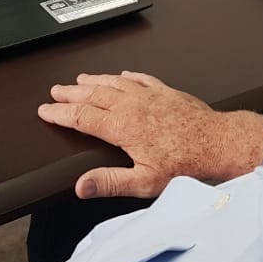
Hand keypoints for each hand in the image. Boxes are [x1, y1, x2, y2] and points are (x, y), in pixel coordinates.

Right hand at [38, 71, 262, 198]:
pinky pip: (140, 78)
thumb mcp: (144, 182)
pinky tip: (122, 75)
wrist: (217, 142)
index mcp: (122, 126)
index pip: (81, 117)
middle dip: (71, 93)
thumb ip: (110, 183)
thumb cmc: (185, 163)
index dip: (60, 113)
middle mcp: (133, 106)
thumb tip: (81, 186)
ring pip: (114, 82)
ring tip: (80, 79)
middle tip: (55, 92)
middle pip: (93, 94)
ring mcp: (149, 95)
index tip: (45, 110)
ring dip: (94, 80)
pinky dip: (126, 76)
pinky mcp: (166, 92)